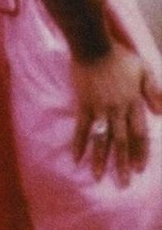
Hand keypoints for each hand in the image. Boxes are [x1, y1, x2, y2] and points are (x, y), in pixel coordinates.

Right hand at [72, 41, 161, 183]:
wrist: (92, 45)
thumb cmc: (118, 55)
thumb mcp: (143, 69)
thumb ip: (153, 90)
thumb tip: (160, 112)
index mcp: (133, 102)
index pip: (139, 133)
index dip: (140, 152)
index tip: (140, 170)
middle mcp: (117, 109)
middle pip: (122, 141)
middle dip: (122, 164)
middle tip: (123, 184)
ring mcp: (99, 107)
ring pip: (102, 138)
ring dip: (100, 159)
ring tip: (98, 177)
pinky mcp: (83, 104)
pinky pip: (82, 127)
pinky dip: (79, 143)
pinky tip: (76, 158)